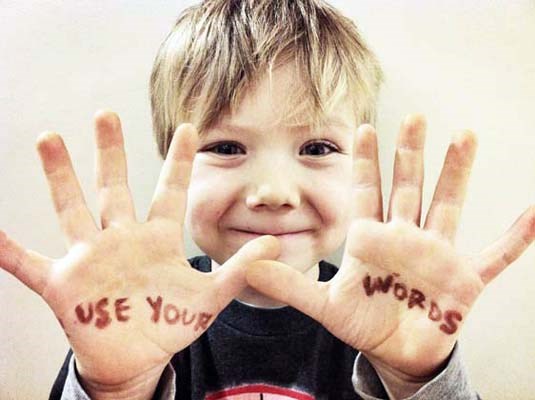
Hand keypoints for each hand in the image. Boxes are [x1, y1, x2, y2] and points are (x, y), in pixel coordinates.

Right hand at [0, 111, 278, 398]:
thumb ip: (241, 269)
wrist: (139, 358)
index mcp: (157, 239)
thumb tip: (278, 245)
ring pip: (73, 209)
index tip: (191, 127)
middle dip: (111, 152)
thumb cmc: (172, 324)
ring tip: (49, 139)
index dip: (180, 161)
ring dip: (60, 177)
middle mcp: (122, 240)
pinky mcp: (64, 285)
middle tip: (106, 114)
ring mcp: (91, 259)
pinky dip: (9, 250)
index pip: (170, 191)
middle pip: (115, 188)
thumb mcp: (211, 296)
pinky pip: (29, 264)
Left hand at [246, 114, 533, 378]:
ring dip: (456, 173)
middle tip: (413, 117)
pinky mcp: (464, 279)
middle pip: (407, 187)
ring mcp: (437, 254)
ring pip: (447, 205)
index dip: (366, 161)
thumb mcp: (323, 305)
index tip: (364, 127)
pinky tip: (534, 213)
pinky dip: (516, 237)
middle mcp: (404, 237)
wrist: (395, 352)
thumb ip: (289, 286)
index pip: (367, 191)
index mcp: (371, 240)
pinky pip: (495, 255)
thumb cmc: (363, 324)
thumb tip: (250, 267)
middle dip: (409, 153)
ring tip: (463, 135)